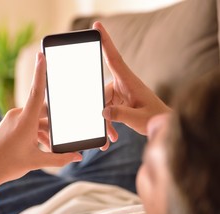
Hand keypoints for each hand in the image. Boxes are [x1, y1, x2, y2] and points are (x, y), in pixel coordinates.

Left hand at [0, 53, 81, 189]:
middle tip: (69, 129)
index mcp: (25, 120)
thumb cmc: (8, 165)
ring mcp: (12, 119)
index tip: (42, 54)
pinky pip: (28, 124)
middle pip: (44, 111)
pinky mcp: (9, 125)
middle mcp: (18, 115)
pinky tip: (43, 147)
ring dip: (47, 131)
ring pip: (37, 120)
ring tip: (53, 148)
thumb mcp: (36, 162)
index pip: (37, 91)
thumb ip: (59, 158)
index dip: (41, 72)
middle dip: (57, 122)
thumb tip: (78, 156)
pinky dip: (37, 133)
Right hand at [94, 22, 170, 136]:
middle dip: (99, 111)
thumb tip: (103, 112)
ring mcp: (120, 93)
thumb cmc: (156, 118)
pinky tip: (112, 138)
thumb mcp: (139, 118)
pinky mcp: (119, 102)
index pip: (114, 59)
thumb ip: (121, 115)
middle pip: (101, 92)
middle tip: (104, 130)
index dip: (105, 42)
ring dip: (105, 122)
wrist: (164, 126)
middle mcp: (123, 85)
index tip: (97, 27)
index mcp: (129, 82)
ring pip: (102, 104)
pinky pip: (107, 110)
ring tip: (110, 138)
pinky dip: (108, 124)